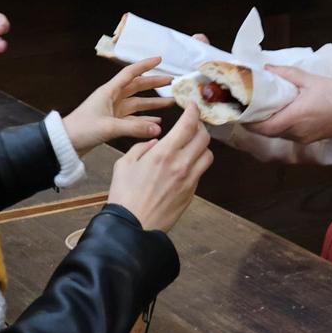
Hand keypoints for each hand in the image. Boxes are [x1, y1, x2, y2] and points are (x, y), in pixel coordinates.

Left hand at [64, 57, 172, 151]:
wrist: (65, 144)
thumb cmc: (82, 129)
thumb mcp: (109, 127)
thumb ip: (134, 128)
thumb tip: (159, 128)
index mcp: (109, 92)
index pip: (130, 73)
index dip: (145, 65)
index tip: (160, 59)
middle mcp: (112, 98)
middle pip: (137, 87)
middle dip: (154, 84)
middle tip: (172, 81)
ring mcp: (113, 111)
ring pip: (138, 104)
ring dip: (153, 104)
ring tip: (171, 102)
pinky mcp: (113, 123)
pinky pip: (133, 119)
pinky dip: (145, 120)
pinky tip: (157, 122)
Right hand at [108, 102, 212, 232]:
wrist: (133, 227)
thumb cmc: (124, 196)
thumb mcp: (123, 164)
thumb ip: (141, 147)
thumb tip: (155, 142)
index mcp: (164, 153)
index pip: (188, 124)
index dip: (193, 111)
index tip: (193, 106)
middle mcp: (181, 164)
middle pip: (204, 137)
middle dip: (200, 126)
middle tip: (192, 124)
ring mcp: (189, 180)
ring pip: (208, 155)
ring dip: (202, 146)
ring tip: (191, 145)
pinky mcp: (191, 193)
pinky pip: (201, 172)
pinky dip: (197, 163)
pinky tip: (185, 164)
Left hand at [245, 64, 331, 143]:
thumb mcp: (311, 79)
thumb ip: (287, 75)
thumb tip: (265, 69)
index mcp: (295, 117)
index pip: (263, 127)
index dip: (249, 121)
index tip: (240, 109)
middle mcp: (296, 132)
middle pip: (267, 132)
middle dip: (254, 122)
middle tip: (246, 106)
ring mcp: (302, 138)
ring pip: (277, 134)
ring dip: (266, 124)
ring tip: (260, 108)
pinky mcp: (308, 139)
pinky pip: (287, 134)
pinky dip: (278, 125)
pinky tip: (279, 112)